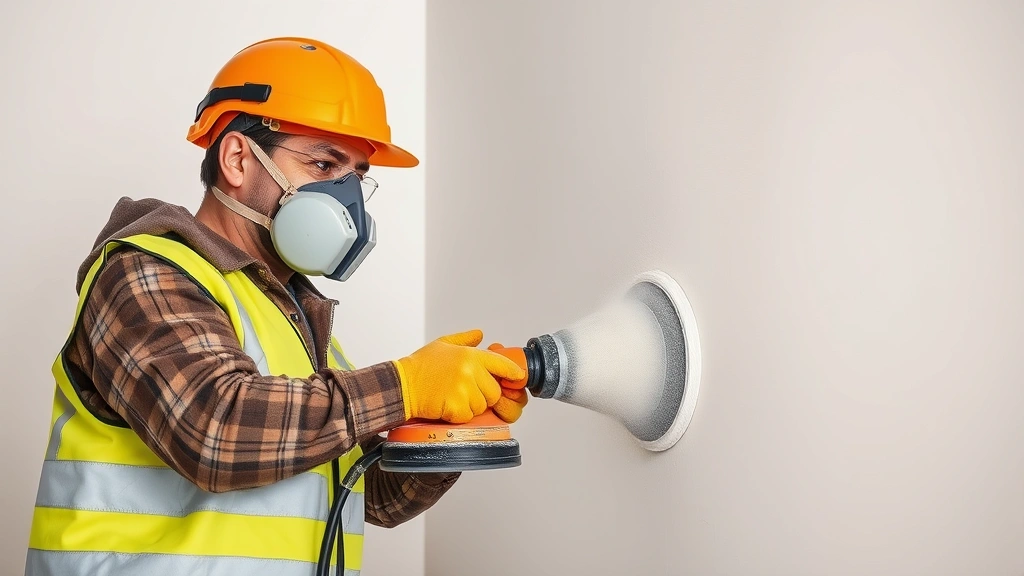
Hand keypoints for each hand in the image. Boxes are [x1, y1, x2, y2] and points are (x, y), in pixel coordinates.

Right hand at [395, 330, 525, 423]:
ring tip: (452, 396)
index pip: (502, 365)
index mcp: (470, 355)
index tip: (517, 378)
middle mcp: (470, 371)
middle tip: (465, 391)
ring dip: (471, 406)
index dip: (512, 373)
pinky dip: (459, 415)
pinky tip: (446, 405)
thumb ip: (464, 339)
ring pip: (482, 406)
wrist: (402, 385)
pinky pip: (469, 416)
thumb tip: (480, 334)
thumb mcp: (442, 344)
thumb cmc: (420, 366)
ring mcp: (464, 390)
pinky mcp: (456, 408)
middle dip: (484, 395)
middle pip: (494, 391)